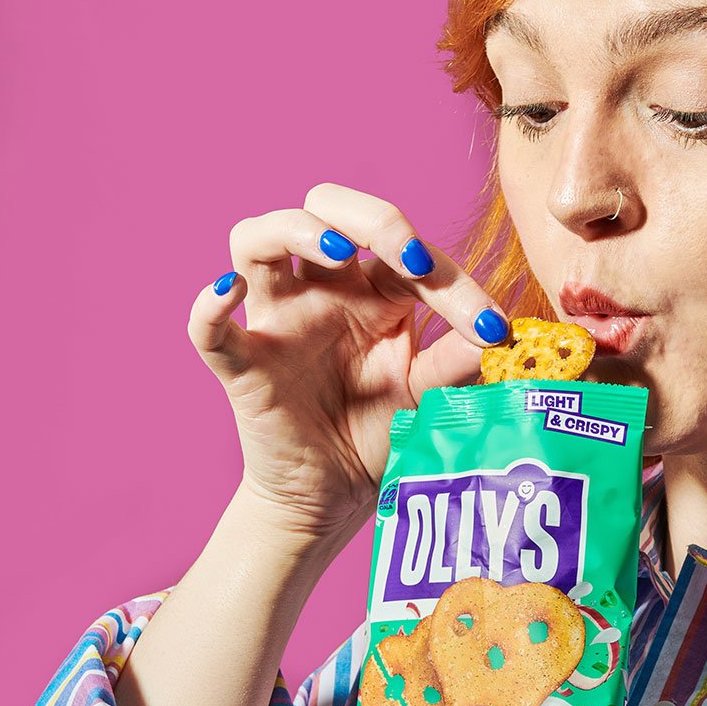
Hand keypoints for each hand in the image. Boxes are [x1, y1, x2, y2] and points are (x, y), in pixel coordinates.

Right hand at [187, 182, 510, 542]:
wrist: (334, 497)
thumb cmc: (380, 431)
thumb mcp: (430, 395)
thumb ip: (457, 360)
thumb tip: (497, 333)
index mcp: (374, 289)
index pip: (408, 253)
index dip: (451, 282)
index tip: (490, 327)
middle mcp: (322, 289)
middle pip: (325, 208)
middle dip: (370, 217)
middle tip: (409, 256)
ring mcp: (277, 320)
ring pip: (256, 239)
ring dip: (295, 230)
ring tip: (337, 252)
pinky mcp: (243, 365)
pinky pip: (209, 328)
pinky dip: (210, 304)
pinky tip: (229, 290)